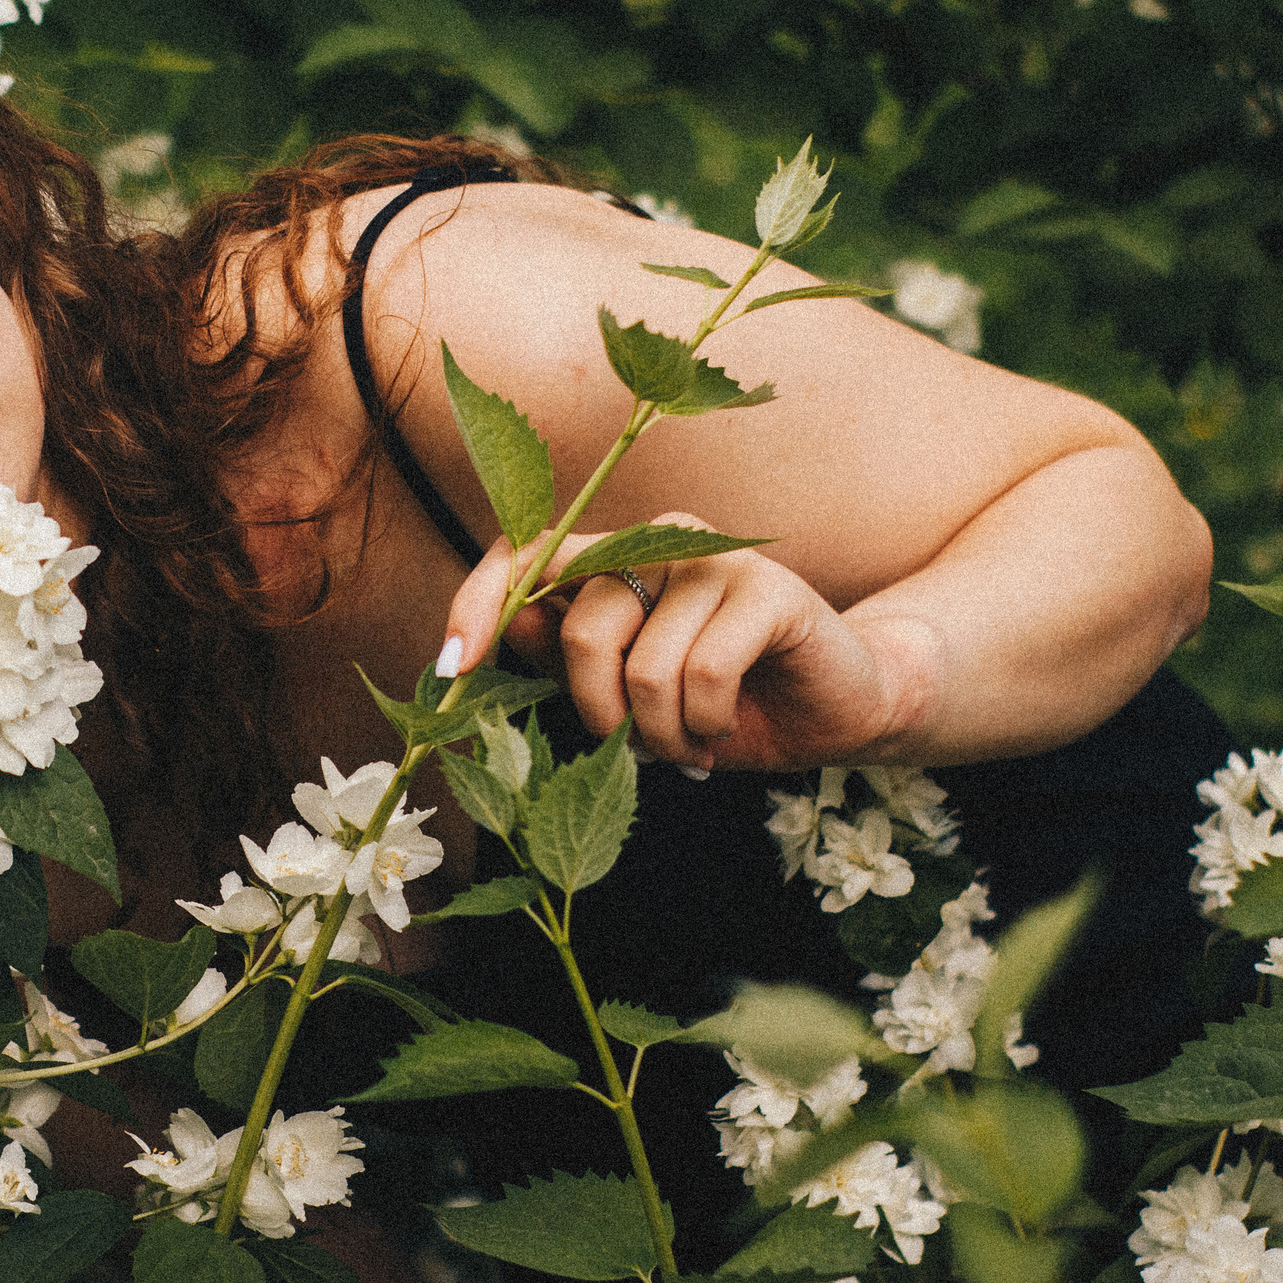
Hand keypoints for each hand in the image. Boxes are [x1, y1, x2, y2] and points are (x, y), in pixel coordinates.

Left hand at [437, 514, 921, 772]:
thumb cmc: (717, 702)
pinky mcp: (767, 588)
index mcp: (613, 559)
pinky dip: (707, 723)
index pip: (526, 556)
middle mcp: (657, 540)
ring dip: (663, 733)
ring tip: (693, 738)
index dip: (478, 603)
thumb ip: (562, 654)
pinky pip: (704, 673)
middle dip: (599, 712)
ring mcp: (714, 558)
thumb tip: (496, 623)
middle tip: (641, 742)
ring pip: (644, 666)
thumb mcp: (623, 689)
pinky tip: (724, 725)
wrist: (831, 714)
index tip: (451, 665)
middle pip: (580, 630)